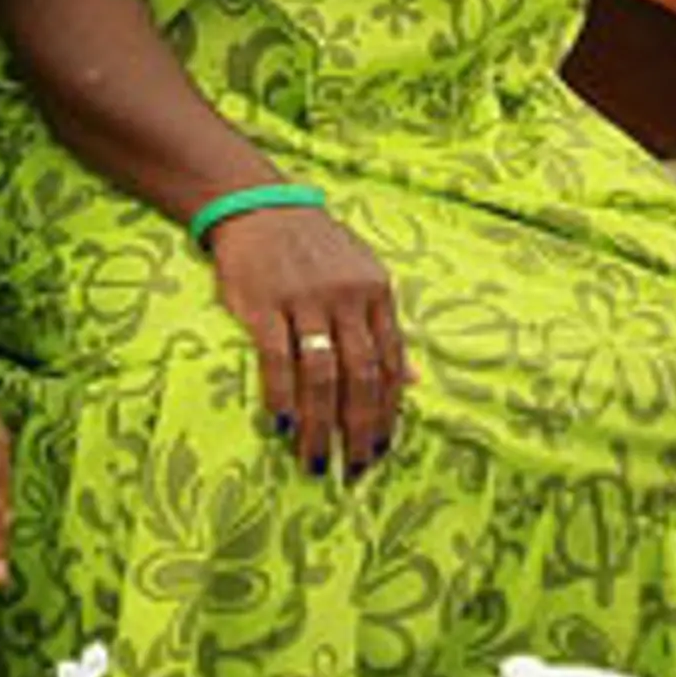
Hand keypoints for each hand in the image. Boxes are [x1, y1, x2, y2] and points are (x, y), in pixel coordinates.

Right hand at [206, 204, 405, 480]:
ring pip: (323, 375)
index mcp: (377, 293)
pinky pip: (278, 359)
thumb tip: (415, 382)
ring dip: (321, 426)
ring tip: (316, 462)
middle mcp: (347, 297)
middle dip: (359, 430)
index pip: (391, 364)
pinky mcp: (265, 303)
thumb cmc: (315, 248)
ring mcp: (306, 299)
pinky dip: (282, 396)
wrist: (260, 206)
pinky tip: (282, 426)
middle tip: (354, 471)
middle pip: (362, 376)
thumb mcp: (362, 276)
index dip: (388, 412)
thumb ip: (384, 329)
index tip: (381, 451)